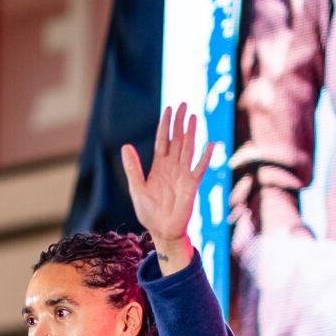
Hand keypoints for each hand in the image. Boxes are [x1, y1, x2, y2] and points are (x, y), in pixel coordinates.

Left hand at [120, 103, 214, 270]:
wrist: (162, 230)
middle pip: (177, 140)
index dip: (166, 125)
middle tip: (184, 104)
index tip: (169, 109)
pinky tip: (210, 144)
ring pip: (188, 149)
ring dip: (191, 133)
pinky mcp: (191, 185)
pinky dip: (205, 156)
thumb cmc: (148, 212)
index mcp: (159, 167)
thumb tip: (125, 146)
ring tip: (194, 116)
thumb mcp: (136, 189)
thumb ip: (132, 168)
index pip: (163, 141)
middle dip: (180, 122)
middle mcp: (172, 167)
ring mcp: (183, 175)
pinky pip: (199, 168)